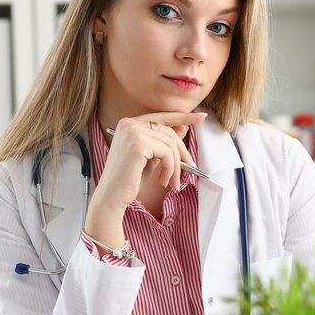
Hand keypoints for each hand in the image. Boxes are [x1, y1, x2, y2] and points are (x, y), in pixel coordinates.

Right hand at [84, 111, 206, 249]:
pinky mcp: (138, 143)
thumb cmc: (129, 180)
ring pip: (170, 144)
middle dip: (182, 151)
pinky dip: (170, 169)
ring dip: (175, 165)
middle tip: (190, 167)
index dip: (183, 116)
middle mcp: (129, 124)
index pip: (161, 117)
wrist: (112, 197)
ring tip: (171, 182)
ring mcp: (132, 131)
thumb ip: (164, 142)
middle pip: (168, 131)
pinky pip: (167, 153)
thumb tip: (184, 126)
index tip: (202, 117)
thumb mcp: (151, 158)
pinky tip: (163, 181)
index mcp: (129, 124)